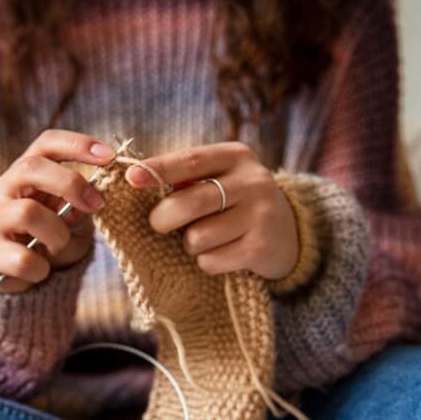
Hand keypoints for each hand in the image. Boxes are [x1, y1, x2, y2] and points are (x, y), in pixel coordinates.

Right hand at [0, 130, 112, 292]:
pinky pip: (23, 258)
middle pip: (31, 168)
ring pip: (28, 212)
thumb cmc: (48, 241)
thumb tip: (88, 203)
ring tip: (60, 247)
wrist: (16, 279)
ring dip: (57, 233)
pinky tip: (41, 272)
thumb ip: (82, 209)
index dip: (77, 144)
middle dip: (70, 183)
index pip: (46, 144)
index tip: (109, 157)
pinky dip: (41, 268)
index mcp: (25, 174)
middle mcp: (2, 190)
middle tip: (96, 204)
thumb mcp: (73, 222)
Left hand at [125, 141, 297, 278]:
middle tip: (158, 224)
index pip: (191, 160)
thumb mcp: (219, 179)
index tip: (131, 178)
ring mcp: (260, 214)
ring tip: (203, 239)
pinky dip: (206, 263)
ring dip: (189, 244)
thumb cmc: (236, 203)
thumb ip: (186, 178)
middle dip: (163, 218)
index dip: (158, 169)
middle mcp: (253, 181)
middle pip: (190, 203)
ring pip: (198, 237)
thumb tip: (135, 179)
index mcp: (236, 156)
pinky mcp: (261, 247)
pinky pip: (211, 261)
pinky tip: (221, 254)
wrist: (290, 233)